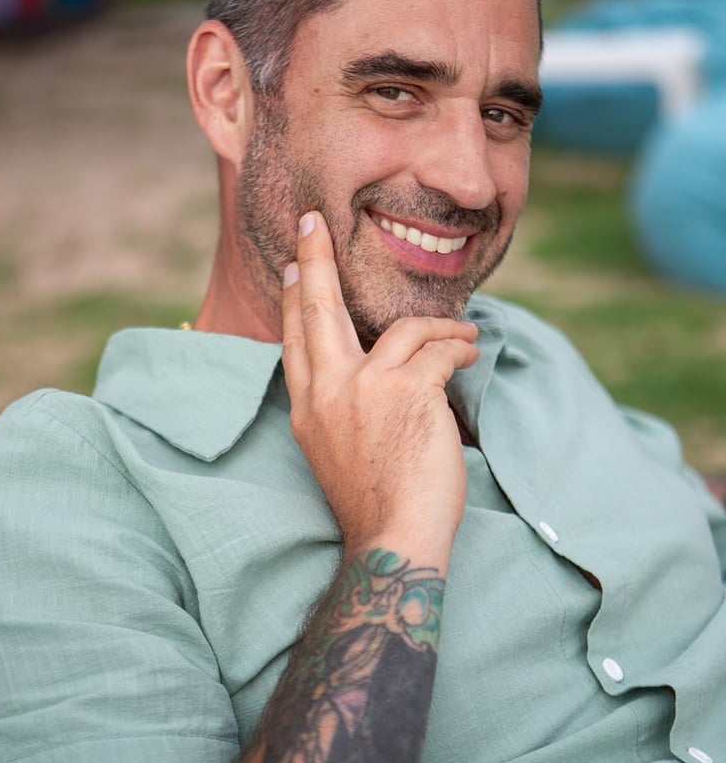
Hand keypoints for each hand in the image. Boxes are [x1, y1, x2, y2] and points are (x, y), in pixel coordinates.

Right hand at [281, 211, 478, 561]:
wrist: (394, 539)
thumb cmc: (375, 502)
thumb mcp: (334, 449)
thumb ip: (340, 404)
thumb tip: (367, 366)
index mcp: (307, 408)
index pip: (295, 339)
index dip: (294, 299)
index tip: (292, 266)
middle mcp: (328, 391)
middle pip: (318, 309)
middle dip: (315, 260)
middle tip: (312, 224)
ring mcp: (365, 388)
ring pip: (404, 329)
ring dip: (440, 328)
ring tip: (463, 336)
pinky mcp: (407, 391)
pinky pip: (440, 351)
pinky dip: (459, 350)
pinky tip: (470, 355)